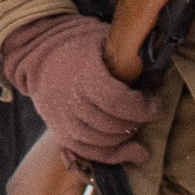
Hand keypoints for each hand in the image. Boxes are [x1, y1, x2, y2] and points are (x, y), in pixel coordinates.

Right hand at [0, 10, 159, 169]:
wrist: (38, 53)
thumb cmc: (79, 44)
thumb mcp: (103, 38)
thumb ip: (127, 55)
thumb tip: (157, 72)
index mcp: (81, 72)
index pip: (115, 101)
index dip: (141, 108)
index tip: (155, 105)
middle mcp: (68, 97)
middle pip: (110, 124)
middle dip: (136, 122)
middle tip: (147, 114)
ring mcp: (60, 117)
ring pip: (100, 142)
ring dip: (125, 140)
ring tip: (137, 128)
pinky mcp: (58, 130)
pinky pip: (87, 152)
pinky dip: (111, 155)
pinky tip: (130, 152)